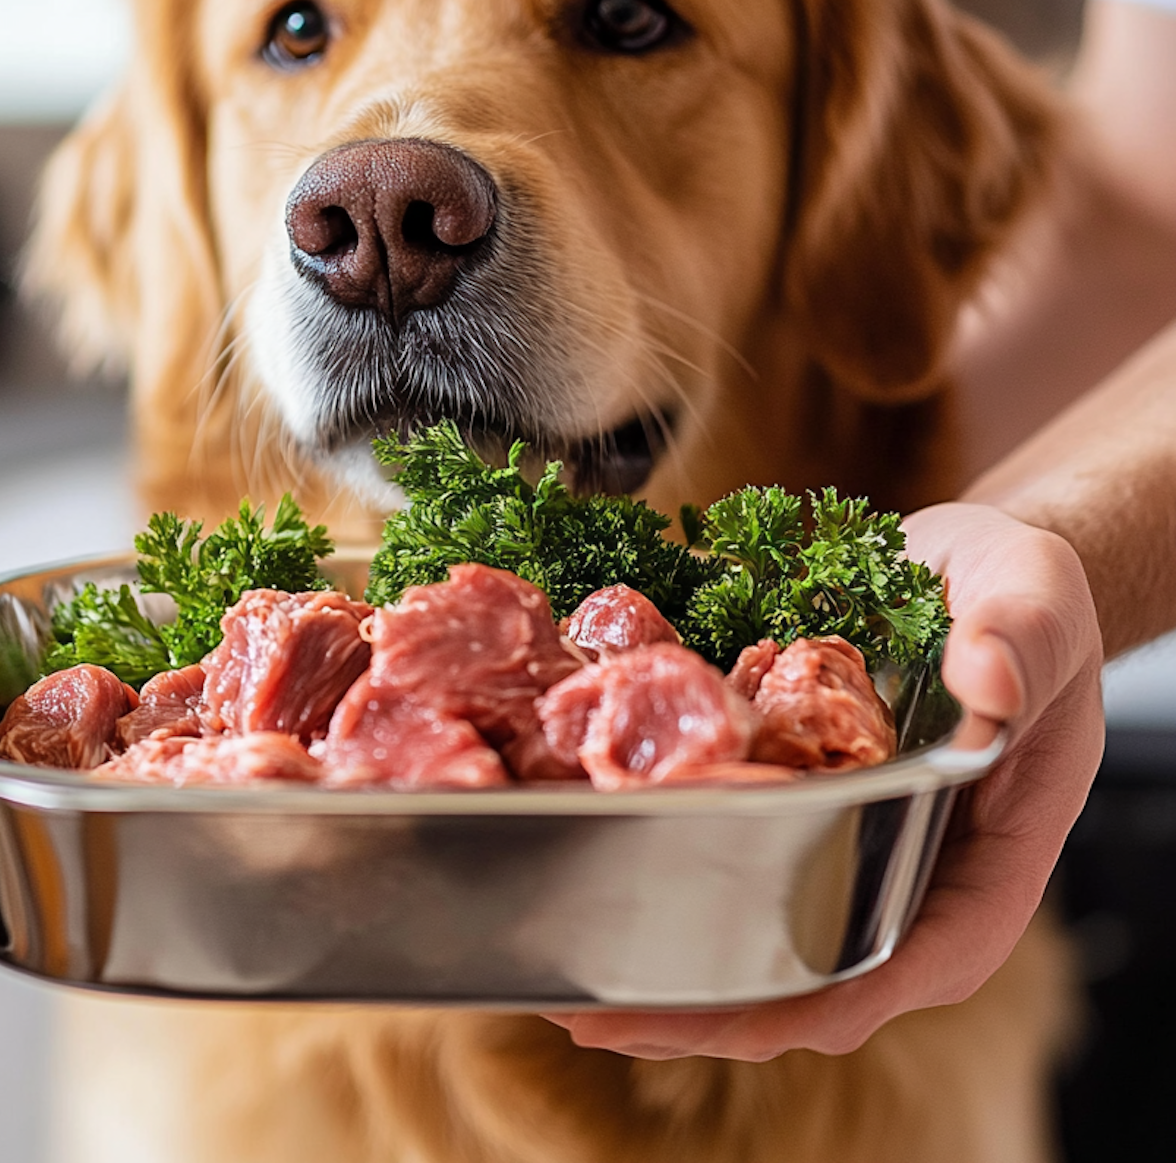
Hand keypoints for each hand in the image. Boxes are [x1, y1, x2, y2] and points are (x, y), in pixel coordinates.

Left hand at [545, 503, 1104, 1060]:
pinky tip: (577, 846)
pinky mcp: (791, 802)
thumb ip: (1021, 641)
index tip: (681, 1018)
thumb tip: (984, 678)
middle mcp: (895, 881)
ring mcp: (836, 847)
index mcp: (975, 877)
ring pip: (745, 927)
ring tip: (555, 964)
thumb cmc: (1026, 603)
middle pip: (792, 977)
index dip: (781, 1007)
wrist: (977, 573)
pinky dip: (651, 855)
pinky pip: (721, 847)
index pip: (883, 974)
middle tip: (576, 1005)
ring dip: (654, 949)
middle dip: (687, 1001)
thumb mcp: (1037, 605)